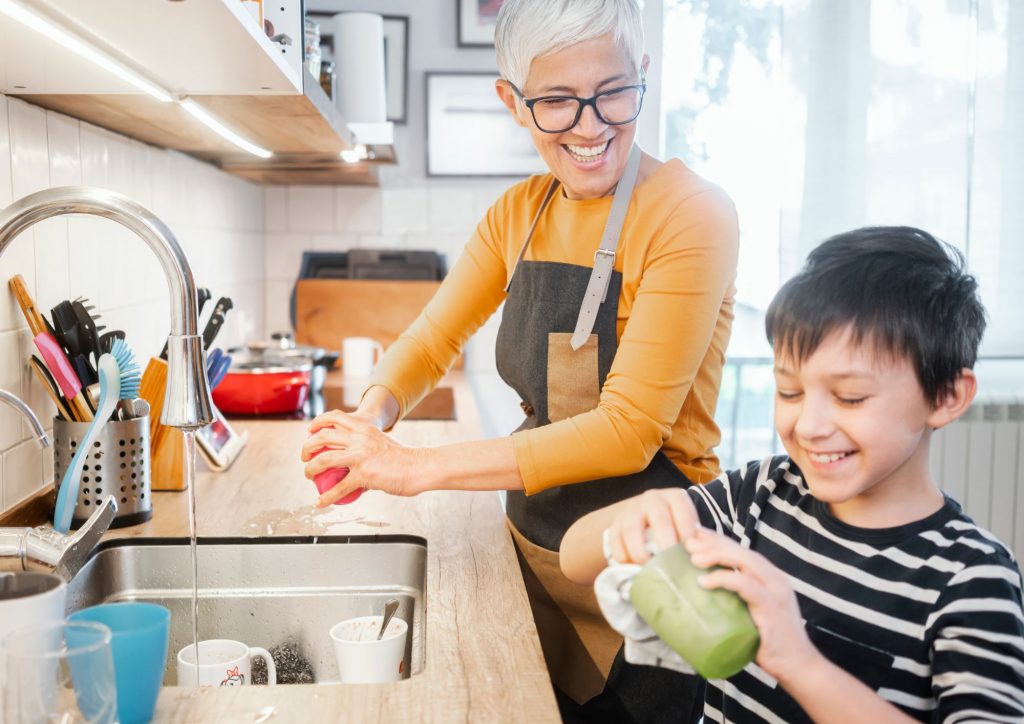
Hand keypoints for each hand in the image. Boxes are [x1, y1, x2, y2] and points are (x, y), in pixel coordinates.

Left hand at [300, 409, 424, 504]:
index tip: (310, 430)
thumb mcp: (381, 442)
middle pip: (323, 437)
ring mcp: (360, 456)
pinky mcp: (364, 475)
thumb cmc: (404, 458)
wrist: (419, 467)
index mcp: (364, 428)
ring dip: (310, 469)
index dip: (318, 422)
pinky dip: (326, 497)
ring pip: (323, 460)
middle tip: (305, 457)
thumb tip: (355, 460)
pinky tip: (320, 503)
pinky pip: (339, 488)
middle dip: (307, 447)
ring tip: (308, 475)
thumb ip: (366, 446)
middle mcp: (359, 439)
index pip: (335, 417)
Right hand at [606, 488, 699, 564]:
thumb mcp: (690, 525)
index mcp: (675, 497)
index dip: (687, 537)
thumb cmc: (677, 526)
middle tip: (671, 568)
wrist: (652, 515)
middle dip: (666, 546)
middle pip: (659, 521)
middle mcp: (653, 498)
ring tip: (649, 571)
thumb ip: (695, 539)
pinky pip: (615, 539)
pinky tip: (632, 567)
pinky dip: (622, 555)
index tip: (690, 557)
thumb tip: (698, 561)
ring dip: (640, 553)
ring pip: (631, 529)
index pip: (683, 515)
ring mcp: (632, 508)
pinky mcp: (616, 522)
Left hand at [685, 528, 816, 679]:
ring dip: (717, 556)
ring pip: (745, 561)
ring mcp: (775, 591)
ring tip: (694, 559)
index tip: (696, 533)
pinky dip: (724, 579)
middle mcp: (775, 578)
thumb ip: (736, 597)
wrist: (797, 665)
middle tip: (689, 543)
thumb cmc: (768, 640)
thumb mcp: (751, 611)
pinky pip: (745, 585)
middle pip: (742, 551)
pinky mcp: (771, 606)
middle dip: (714, 543)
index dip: (719, 539)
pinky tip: (704, 582)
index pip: (742, 551)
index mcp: (770, 577)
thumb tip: (702, 590)